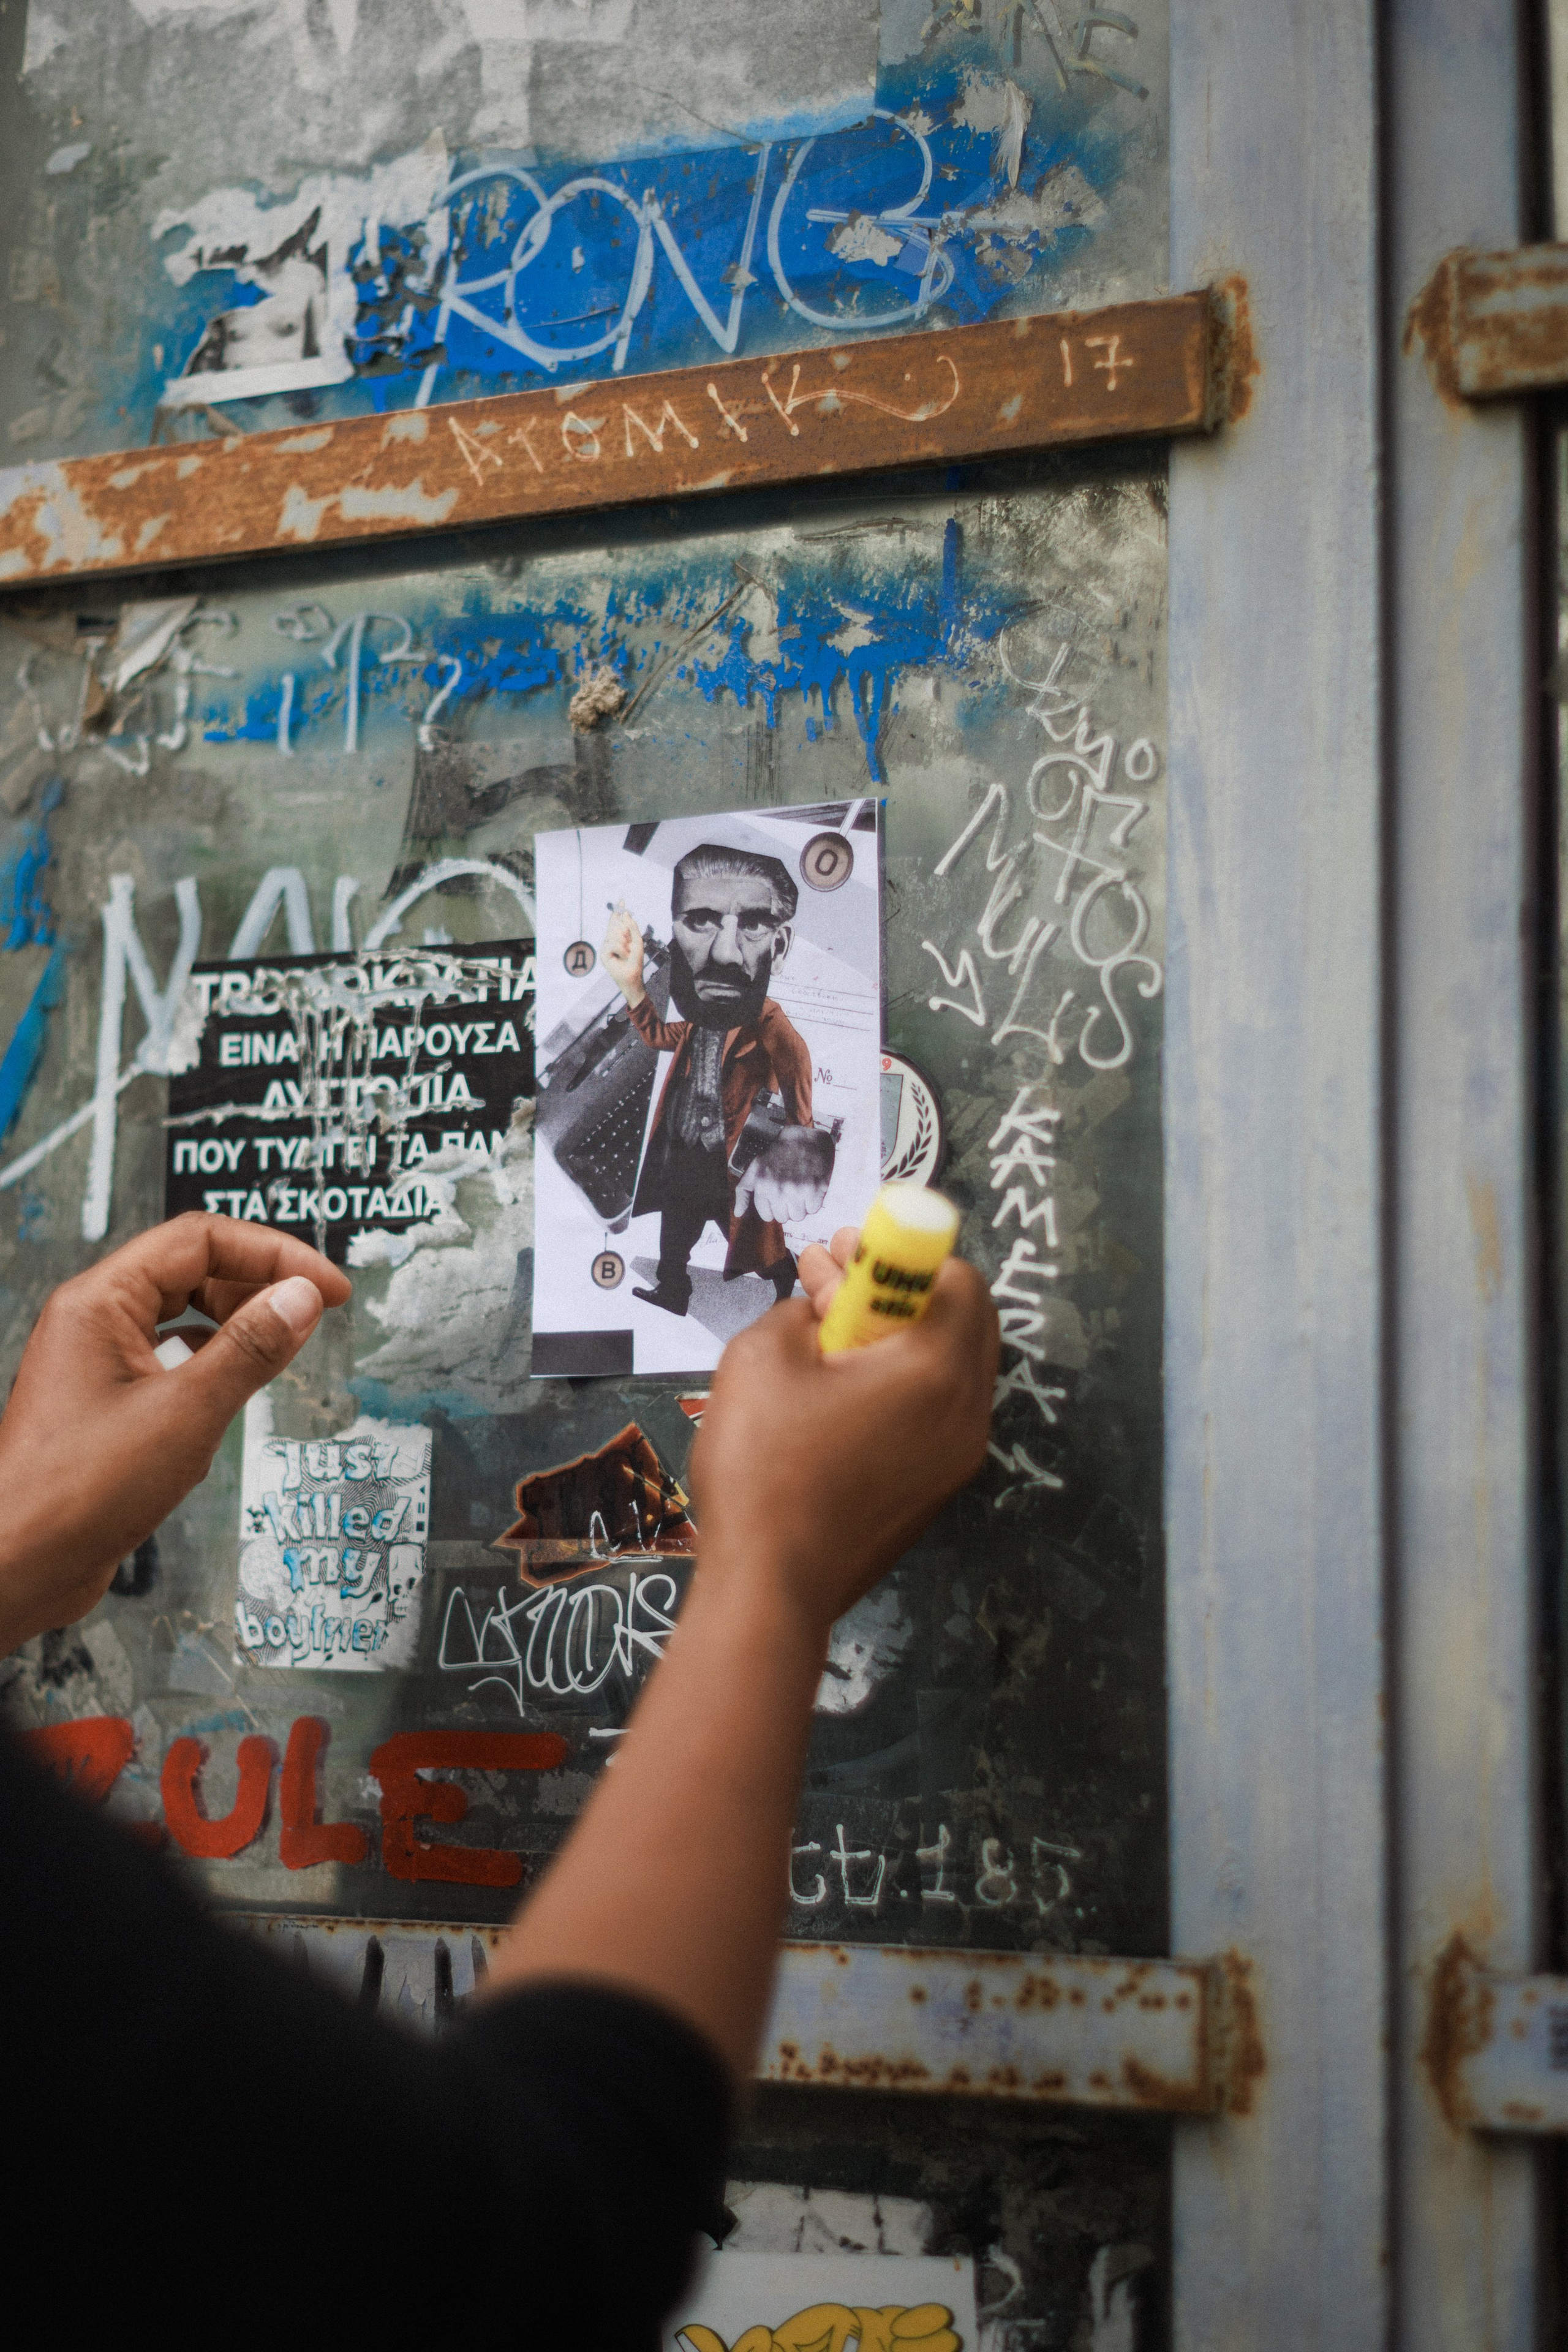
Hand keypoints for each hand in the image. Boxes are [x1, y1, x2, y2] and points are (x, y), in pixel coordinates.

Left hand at [0, 1214, 350, 1652]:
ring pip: (182, 1315)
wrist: (16, 1566)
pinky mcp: (106, 1403)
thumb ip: (250, 1349)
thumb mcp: (186, 1413)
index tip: (326, 1287)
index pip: (200, 1240)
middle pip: (191, 1269)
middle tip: (313, 1315)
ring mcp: (97, 1362)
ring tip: (281, 1352)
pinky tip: (234, 1393)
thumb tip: (301, 1299)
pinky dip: (212, 1365)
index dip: (273, 1254)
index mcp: (100, 1303)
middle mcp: (94, 1322)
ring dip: (236, 1326)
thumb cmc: (76, 1494)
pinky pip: (170, 1359)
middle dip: (257, 1285)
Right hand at [601, 901, 644, 1004]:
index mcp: (619, 935)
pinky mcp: (603, 953)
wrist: (633, 976)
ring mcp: (606, 945)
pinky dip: (621, 949)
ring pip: (614, 933)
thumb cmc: (635, 960)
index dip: (619, 910)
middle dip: (625, 931)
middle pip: (615, 924)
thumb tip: (625, 913)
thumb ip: (632, 927)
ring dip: (625, 943)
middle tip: (630, 943)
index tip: (622, 900)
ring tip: (627, 953)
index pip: (617, 920)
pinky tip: (623, 956)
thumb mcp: (638, 941)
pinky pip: (612, 944)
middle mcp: (611, 939)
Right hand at [687, 1226, 997, 1639]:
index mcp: (934, 1370)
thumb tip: (824, 1305)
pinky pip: (937, 1413)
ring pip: (951, 1368)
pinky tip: (839, 1391)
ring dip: (899, 1337)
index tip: (845, 1251)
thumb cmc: (764, 1466)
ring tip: (827, 1336)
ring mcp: (959, 1458)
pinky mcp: (938, 1489)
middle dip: (903, 1289)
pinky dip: (901, 1385)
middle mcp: (967, 1411)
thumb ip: (803, 1311)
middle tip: (835, 1282)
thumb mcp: (762, 1358)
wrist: (772, 1588)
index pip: (956, 1278)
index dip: (901, 1252)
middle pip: (965, 1319)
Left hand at [735, 1127, 832, 1225]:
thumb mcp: (754, 1168)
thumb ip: (743, 1191)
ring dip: (800, 1206)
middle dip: (786, 1207)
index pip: (767, 1216)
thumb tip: (738, 1213)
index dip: (773, 1207)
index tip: (778, 1197)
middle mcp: (779, 1190)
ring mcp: (798, 1191)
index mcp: (763, 1186)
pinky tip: (810, 1188)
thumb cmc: (777, 1153)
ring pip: (799, 1216)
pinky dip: (813, 1201)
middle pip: (783, 1218)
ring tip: (800, 1189)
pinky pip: (813, 1209)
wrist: (804, 1139)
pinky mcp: (815, 1189)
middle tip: (790, 1191)